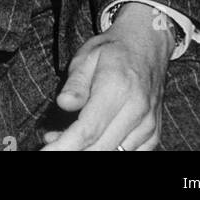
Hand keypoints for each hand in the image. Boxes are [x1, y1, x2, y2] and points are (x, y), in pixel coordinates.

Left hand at [40, 3, 172, 150]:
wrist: (147, 45)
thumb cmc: (112, 50)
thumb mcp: (87, 56)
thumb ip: (76, 82)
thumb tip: (64, 104)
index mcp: (117, 88)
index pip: (89, 129)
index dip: (65, 145)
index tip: (47, 150)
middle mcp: (137, 110)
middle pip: (101, 147)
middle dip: (72, 150)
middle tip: (50, 143)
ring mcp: (148, 124)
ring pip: (116, 154)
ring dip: (87, 152)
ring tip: (63, 138)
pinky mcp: (152, 134)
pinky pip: (130, 154)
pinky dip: (108, 152)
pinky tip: (88, 143)